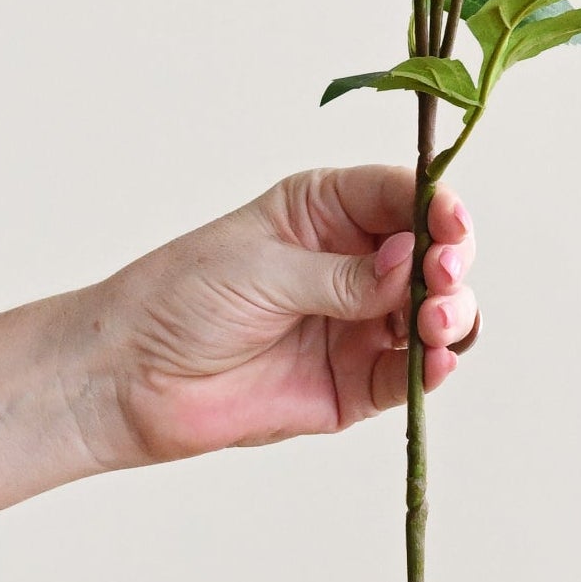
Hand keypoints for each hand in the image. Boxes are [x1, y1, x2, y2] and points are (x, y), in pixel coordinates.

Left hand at [93, 167, 478, 462]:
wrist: (130, 377)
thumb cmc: (180, 299)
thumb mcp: (262, 269)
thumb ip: (342, 274)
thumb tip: (413, 262)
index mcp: (327, 212)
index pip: (402, 197)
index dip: (438, 208)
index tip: (450, 225)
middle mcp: (353, 264)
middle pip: (432, 256)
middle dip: (450, 263)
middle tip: (440, 276)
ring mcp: (358, 324)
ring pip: (434, 314)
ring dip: (450, 314)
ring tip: (432, 321)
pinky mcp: (356, 383)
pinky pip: (410, 375)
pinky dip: (433, 368)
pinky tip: (435, 361)